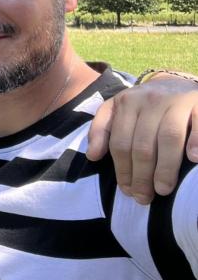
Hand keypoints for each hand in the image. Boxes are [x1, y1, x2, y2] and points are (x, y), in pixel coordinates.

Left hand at [87, 75, 197, 204]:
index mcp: (126, 103)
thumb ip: (101, 130)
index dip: (122, 170)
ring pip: (169, 137)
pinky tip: (193, 159)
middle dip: (142, 175)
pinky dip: (196, 141)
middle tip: (144, 198)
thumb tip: (92, 156)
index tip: (127, 192)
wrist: (174, 81)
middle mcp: (150, 100)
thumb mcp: (116, 110)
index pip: (121, 142)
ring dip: (165, 167)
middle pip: (143, 144)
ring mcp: (176, 101)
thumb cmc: (142, 105)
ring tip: (163, 189)